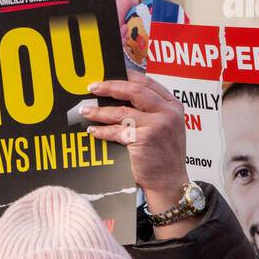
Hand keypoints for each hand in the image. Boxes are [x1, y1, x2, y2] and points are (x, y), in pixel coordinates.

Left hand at [81, 71, 198, 234]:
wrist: (170, 183)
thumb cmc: (163, 156)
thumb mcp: (164, 128)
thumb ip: (149, 111)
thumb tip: (118, 97)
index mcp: (173, 105)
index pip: (147, 83)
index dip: (126, 76)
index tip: (108, 75)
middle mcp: (168, 112)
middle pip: (134, 90)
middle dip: (110, 87)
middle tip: (92, 87)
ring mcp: (158, 124)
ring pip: (122, 111)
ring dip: (100, 111)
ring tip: (85, 110)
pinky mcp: (146, 138)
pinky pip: (117, 131)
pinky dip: (103, 131)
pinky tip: (93, 131)